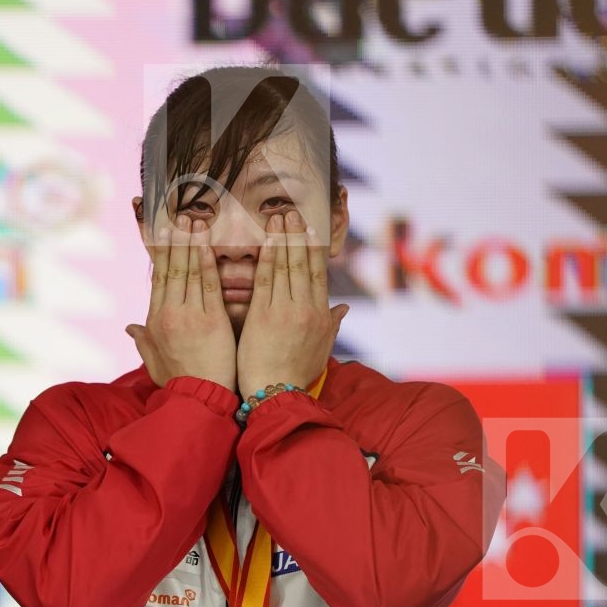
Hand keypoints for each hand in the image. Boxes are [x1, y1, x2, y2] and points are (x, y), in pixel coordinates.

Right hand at [125, 216, 236, 390]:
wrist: (200, 401)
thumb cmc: (180, 383)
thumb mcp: (155, 362)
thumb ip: (143, 341)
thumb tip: (130, 328)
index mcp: (156, 320)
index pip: (158, 277)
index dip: (160, 250)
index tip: (161, 228)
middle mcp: (169, 313)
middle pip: (171, 267)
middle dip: (174, 238)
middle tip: (176, 213)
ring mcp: (190, 315)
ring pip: (189, 270)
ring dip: (191, 242)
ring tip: (193, 218)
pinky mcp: (211, 320)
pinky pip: (208, 284)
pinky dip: (207, 262)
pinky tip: (207, 242)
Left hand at [236, 210, 348, 400]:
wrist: (277, 394)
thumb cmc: (296, 375)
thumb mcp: (322, 351)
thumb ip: (332, 326)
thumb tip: (343, 309)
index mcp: (321, 315)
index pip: (317, 274)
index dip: (313, 249)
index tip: (309, 228)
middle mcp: (306, 308)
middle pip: (302, 264)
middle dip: (297, 235)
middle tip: (292, 211)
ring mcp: (285, 310)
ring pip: (285, 266)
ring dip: (282, 238)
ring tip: (278, 216)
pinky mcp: (264, 314)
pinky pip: (265, 279)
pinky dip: (267, 257)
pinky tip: (265, 239)